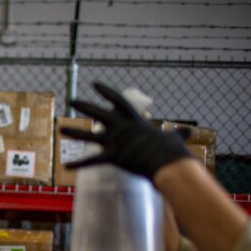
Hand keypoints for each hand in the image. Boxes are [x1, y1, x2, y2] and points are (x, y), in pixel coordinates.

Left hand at [62, 81, 191, 180]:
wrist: (168, 164)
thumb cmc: (172, 151)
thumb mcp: (174, 138)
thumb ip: (177, 134)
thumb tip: (189, 132)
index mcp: (135, 121)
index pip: (118, 101)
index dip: (106, 92)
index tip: (95, 84)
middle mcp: (122, 129)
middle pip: (99, 114)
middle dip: (85, 106)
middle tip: (72, 100)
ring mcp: (116, 142)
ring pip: (89, 136)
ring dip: (75, 132)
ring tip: (61, 128)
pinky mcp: (113, 157)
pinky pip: (92, 162)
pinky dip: (78, 165)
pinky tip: (65, 166)